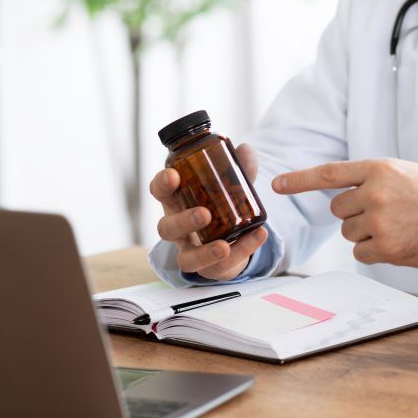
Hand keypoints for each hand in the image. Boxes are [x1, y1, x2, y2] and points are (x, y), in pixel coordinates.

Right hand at [149, 143, 267, 280]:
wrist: (232, 239)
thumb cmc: (220, 205)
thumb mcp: (230, 185)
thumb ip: (238, 169)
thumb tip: (245, 149)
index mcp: (177, 201)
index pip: (160, 191)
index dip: (162, 184)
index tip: (173, 175)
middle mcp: (177, 228)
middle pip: (166, 228)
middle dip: (183, 221)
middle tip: (204, 214)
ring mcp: (191, 250)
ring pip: (186, 258)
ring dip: (205, 252)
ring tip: (224, 245)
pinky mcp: (210, 267)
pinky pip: (219, 267)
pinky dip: (241, 251)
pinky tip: (258, 236)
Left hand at [272, 158, 417, 268]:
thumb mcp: (405, 174)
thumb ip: (372, 179)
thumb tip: (339, 196)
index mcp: (380, 168)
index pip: (329, 174)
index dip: (299, 180)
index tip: (275, 186)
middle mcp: (376, 192)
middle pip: (338, 209)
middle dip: (354, 214)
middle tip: (386, 213)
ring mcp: (380, 220)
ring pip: (349, 232)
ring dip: (366, 233)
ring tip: (399, 226)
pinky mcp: (386, 246)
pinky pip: (360, 253)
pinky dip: (375, 251)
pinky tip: (400, 242)